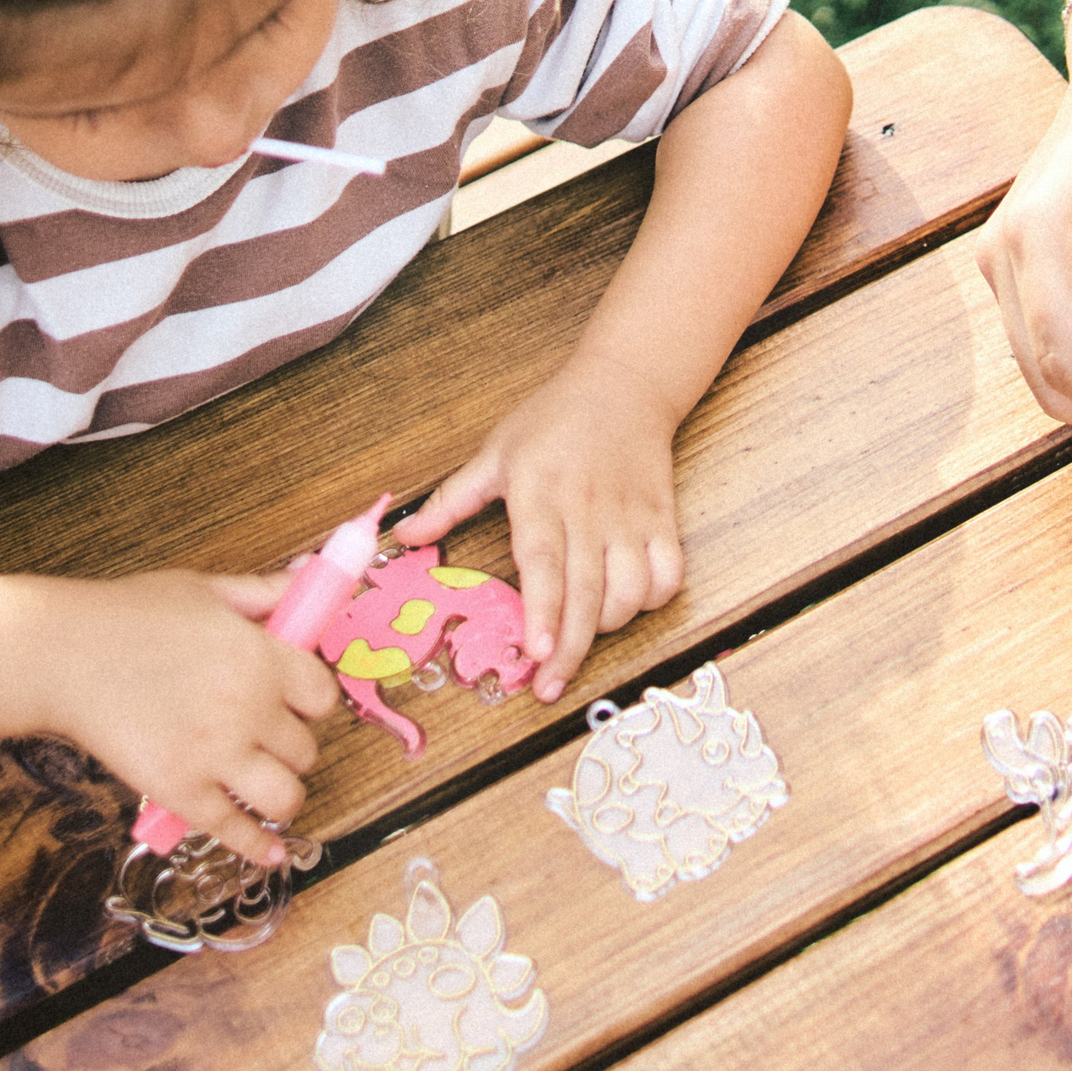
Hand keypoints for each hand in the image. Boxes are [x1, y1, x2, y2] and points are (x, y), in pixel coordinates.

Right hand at [31, 569, 342, 865]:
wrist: (60, 655)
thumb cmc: (126, 617)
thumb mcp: (205, 589)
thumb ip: (263, 593)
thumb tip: (308, 577)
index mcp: (262, 657)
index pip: (323, 695)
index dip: (312, 701)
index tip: (297, 703)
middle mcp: (249, 709)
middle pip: (305, 748)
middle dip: (290, 746)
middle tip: (267, 740)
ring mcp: (216, 755)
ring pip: (285, 796)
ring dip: (283, 795)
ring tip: (268, 786)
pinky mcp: (179, 792)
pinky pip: (234, 830)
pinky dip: (257, 846)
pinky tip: (271, 853)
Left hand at [394, 349, 682, 703]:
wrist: (625, 384)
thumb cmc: (553, 419)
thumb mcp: (494, 452)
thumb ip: (451, 501)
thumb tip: (403, 537)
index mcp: (541, 493)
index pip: (544, 562)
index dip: (543, 611)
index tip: (537, 651)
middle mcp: (588, 509)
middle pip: (587, 592)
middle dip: (571, 648)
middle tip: (550, 686)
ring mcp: (630, 516)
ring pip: (632, 591)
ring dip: (609, 624)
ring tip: (584, 634)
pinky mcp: (663, 518)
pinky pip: (668, 574)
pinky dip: (653, 599)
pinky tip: (630, 603)